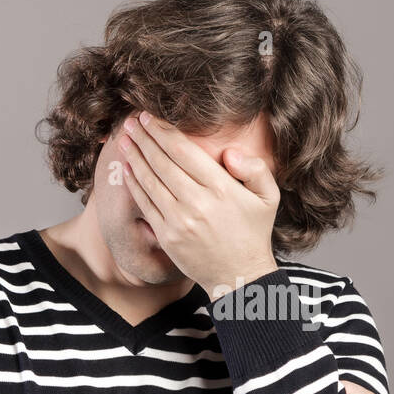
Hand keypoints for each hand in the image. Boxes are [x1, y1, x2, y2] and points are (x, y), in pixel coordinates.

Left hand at [117, 110, 278, 294]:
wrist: (239, 276)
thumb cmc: (253, 233)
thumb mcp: (269, 198)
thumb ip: (255, 169)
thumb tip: (229, 152)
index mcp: (221, 188)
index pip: (183, 151)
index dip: (162, 131)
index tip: (149, 117)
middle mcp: (197, 202)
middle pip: (162, 161)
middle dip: (143, 138)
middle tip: (130, 122)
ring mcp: (179, 220)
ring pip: (150, 180)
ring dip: (134, 157)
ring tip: (124, 140)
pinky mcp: (167, 236)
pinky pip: (145, 204)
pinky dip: (134, 184)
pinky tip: (128, 169)